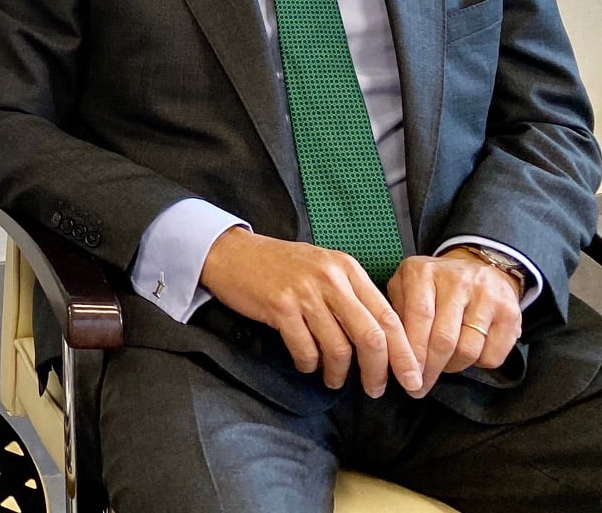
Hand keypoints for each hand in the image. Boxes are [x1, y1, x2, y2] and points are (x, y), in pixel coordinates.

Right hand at [200, 228, 422, 396]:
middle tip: (376, 390)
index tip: (411, 378)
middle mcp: (330, 278)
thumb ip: (351, 296)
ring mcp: (304, 292)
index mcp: (347, 268)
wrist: (231, 253)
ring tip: (334, 380)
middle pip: (371, 336)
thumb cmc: (279, 266)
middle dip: (378, 371)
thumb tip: (382, 341)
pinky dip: (309, 364)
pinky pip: (306, 349)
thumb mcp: (323, 268)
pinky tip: (307, 364)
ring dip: (339, 372)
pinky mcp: (279, 306)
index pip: (388, 316)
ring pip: (338, 347)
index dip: (404, 353)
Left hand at [387, 251, 523, 394]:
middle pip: (444, 339)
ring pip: (468, 350)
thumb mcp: (406, 285)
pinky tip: (468, 356)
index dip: (412, 352)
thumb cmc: (434, 284)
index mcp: (423, 272)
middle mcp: (457, 281)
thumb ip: (396, 311)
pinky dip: (477, 365)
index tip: (407, 377)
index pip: (418, 318)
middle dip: (431, 369)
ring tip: (444, 366)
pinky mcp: (511, 314)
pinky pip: (492, 356)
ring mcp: (487, 296)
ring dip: (453, 367)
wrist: (480, 267)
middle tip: (421, 386)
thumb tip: (393, 351)